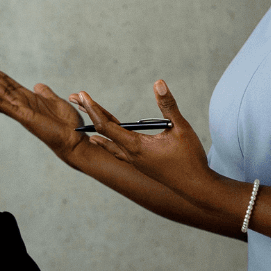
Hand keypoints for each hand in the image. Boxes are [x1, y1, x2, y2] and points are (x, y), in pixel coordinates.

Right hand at [0, 61, 94, 163]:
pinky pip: (3, 105)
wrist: (74, 140)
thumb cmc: (67, 125)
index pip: (5, 81)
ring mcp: (20, 109)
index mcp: (27, 97)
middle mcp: (20, 102)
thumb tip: (37, 85)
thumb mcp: (57, 102)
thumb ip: (45, 93)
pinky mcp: (23, 116)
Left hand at [76, 81, 218, 197]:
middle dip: (89, 112)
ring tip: (84, 115)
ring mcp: (134, 161)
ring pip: (107, 142)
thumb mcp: (181, 128)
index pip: (106, 126)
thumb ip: (168, 105)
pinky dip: (104, 142)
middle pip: (103, 131)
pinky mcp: (140, 164)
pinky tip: (99, 140)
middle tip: (74, 97)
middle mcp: (130, 155)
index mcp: (136, 146)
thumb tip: (158, 83)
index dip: (93, 109)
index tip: (82, 95)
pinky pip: (115, 150)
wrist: (196, 187)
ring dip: (95, 127)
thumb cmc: (190, 158)